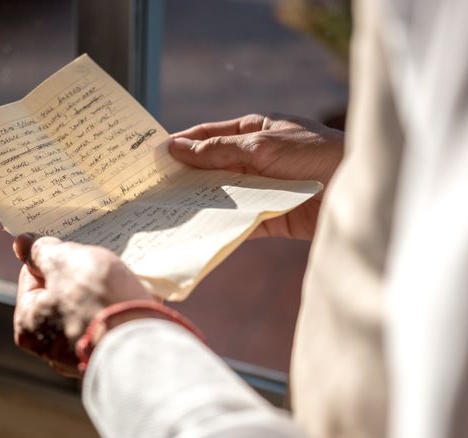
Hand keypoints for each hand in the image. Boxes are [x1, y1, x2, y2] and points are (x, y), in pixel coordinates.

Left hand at [12, 234, 151, 376]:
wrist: (144, 345)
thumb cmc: (99, 302)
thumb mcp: (66, 262)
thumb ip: (42, 251)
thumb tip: (22, 242)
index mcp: (29, 327)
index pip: (32, 277)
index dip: (54, 259)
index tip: (75, 253)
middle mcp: (51, 350)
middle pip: (61, 297)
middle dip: (80, 279)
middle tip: (100, 269)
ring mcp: (81, 358)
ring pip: (88, 312)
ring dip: (102, 296)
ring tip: (121, 286)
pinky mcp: (110, 359)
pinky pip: (109, 327)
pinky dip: (118, 313)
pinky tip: (131, 303)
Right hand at [169, 114, 343, 239]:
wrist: (357, 187)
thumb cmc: (314, 153)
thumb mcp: (261, 146)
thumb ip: (219, 151)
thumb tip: (178, 148)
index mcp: (254, 132)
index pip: (209, 136)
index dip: (182, 144)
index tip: (154, 155)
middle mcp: (255, 159)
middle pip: (212, 167)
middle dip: (186, 176)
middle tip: (154, 187)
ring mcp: (261, 188)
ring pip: (223, 195)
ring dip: (200, 202)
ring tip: (168, 211)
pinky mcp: (269, 215)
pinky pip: (239, 220)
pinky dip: (221, 224)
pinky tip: (199, 230)